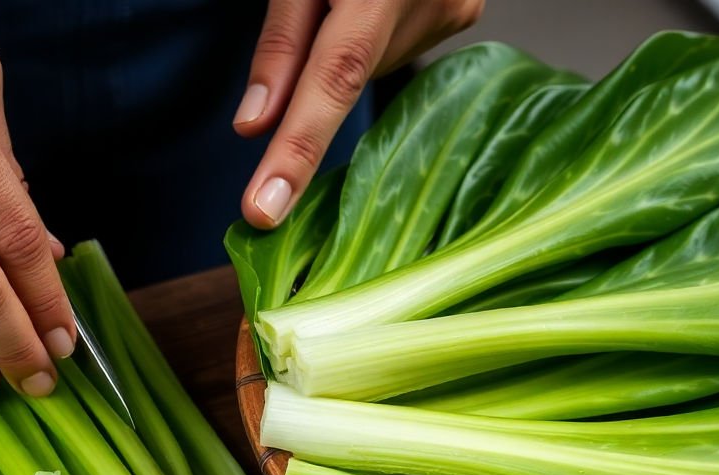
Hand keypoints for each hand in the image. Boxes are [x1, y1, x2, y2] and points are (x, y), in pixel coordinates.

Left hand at [234, 0, 484, 227]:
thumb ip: (281, 40)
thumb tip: (254, 126)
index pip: (332, 79)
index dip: (296, 150)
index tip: (264, 210)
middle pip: (348, 75)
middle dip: (313, 69)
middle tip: (315, 7)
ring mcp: (456, 6)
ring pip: (372, 66)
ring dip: (343, 50)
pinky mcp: (464, 11)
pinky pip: (397, 48)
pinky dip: (371, 39)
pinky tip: (374, 1)